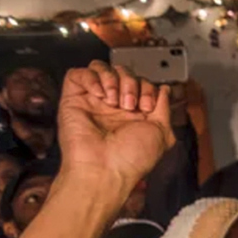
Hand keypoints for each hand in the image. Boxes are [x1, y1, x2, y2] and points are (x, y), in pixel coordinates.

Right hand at [57, 62, 172, 193]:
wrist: (106, 169)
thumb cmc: (133, 158)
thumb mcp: (160, 132)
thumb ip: (163, 108)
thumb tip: (164, 89)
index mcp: (134, 113)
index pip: (141, 83)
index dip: (147, 88)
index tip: (146, 107)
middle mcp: (113, 106)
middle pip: (123, 73)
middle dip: (131, 83)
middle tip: (130, 106)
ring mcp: (93, 101)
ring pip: (101, 68)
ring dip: (113, 79)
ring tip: (115, 102)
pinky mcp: (73, 99)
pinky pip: (78, 73)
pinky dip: (92, 78)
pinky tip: (100, 95)